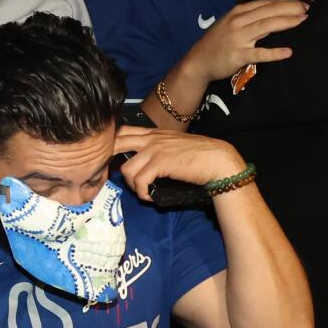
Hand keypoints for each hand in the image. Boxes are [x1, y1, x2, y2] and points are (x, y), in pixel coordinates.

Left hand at [112, 126, 245, 202]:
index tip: (114, 161)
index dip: (112, 144)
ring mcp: (155, 149)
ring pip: (126, 169)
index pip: (123, 131)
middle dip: (110, 162)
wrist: (217, 160)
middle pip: (117, 143)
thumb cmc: (199, 155)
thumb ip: (157, 147)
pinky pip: (139, 181)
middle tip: (118, 178)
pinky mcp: (160, 163)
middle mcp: (151, 138)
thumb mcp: (173, 144)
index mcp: (153, 132)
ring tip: (142, 191)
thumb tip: (142, 162)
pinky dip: (142, 193)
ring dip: (131, 185)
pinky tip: (150, 197)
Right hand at [182, 0, 308, 82]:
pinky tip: (288, 52)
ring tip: (302, 21)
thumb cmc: (217, 42)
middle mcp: (238, 21)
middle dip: (290, 8)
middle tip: (308, 10)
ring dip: (286, 22)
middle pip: (269, 11)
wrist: (198, 62)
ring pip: (266, 26)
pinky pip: (259, 53)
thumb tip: (273, 12)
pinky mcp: (238, 55)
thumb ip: (248, 17)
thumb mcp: (230, 23)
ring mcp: (238, 38)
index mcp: (238, 11)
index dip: (285, 2)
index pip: (265, 3)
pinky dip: (274, 52)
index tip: (302, 4)